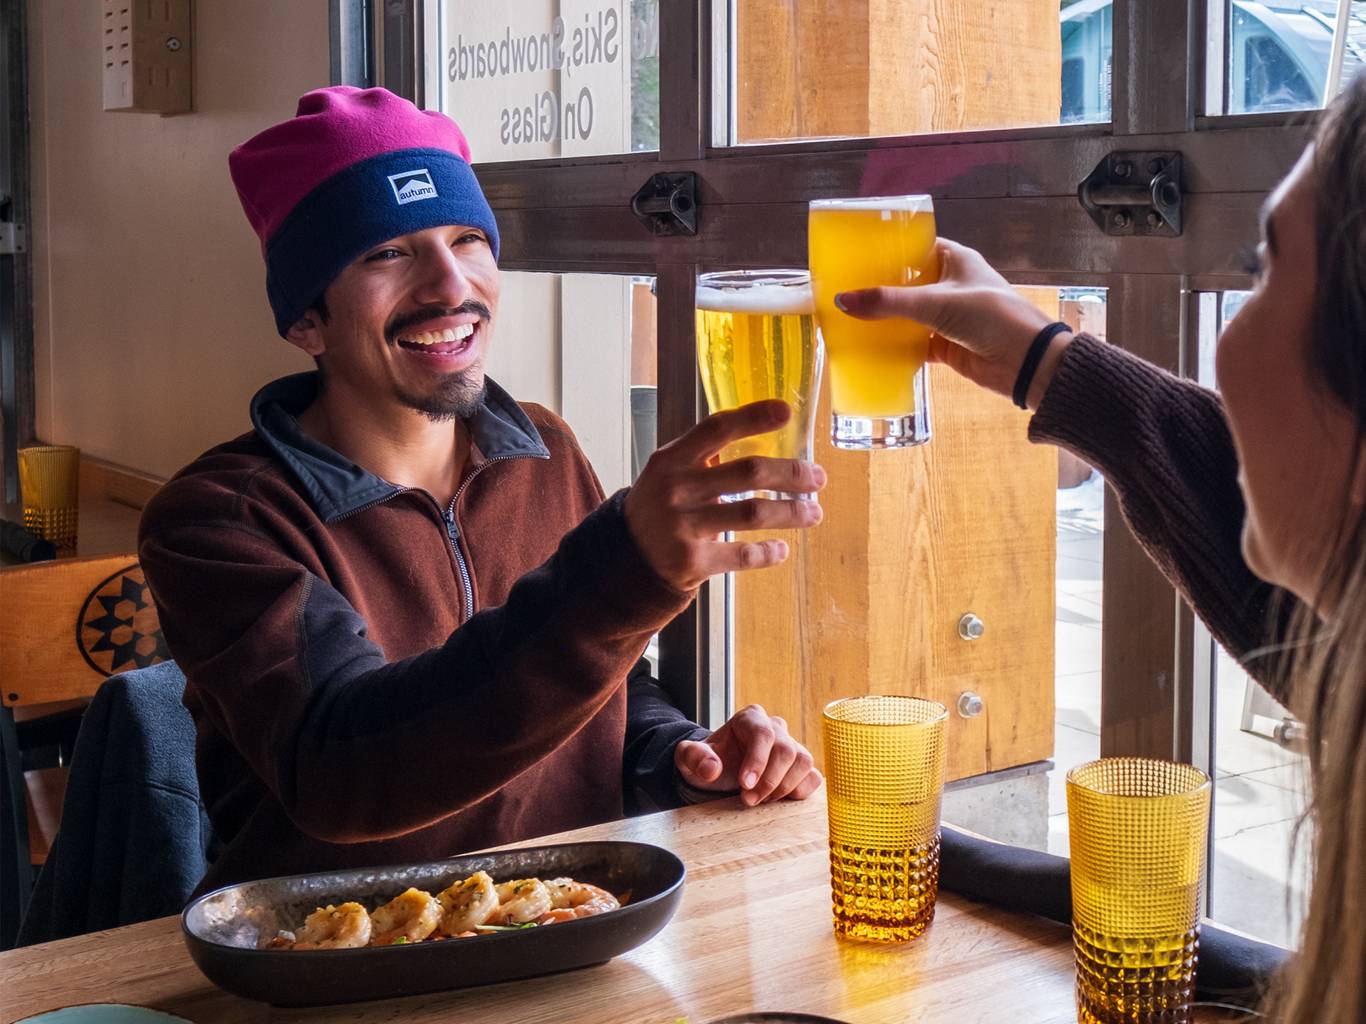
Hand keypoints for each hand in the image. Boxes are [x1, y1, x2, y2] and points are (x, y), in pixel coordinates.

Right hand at [624, 400, 825, 591]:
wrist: (625, 558)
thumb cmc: (659, 505)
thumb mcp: (669, 472)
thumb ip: (704, 454)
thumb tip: (765, 438)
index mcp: (672, 459)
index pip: (717, 428)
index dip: (754, 417)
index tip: (787, 412)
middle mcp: (678, 489)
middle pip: (748, 472)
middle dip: (791, 473)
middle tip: (818, 478)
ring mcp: (684, 526)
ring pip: (752, 513)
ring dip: (792, 512)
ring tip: (814, 513)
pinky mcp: (692, 561)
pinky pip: (742, 555)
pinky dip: (768, 553)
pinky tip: (781, 549)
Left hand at [674, 704, 821, 805]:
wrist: (719, 774)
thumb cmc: (707, 762)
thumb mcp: (689, 758)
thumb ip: (693, 758)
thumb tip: (711, 768)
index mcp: (750, 718)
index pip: (763, 734)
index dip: (757, 761)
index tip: (745, 785)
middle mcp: (775, 728)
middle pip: (786, 750)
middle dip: (768, 780)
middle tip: (749, 800)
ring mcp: (791, 746)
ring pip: (803, 762)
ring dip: (783, 787)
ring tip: (760, 800)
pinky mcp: (800, 766)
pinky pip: (813, 776)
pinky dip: (799, 791)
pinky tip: (777, 800)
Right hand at [834, 238, 1073, 407]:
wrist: (1026, 362)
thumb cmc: (992, 317)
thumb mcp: (937, 303)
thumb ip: (890, 302)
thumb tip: (843, 300)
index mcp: (957, 261)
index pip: (917, 247)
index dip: (891, 250)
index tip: (859, 255)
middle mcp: (952, 286)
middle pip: (908, 283)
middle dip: (880, 288)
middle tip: (845, 289)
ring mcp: (949, 317)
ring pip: (909, 315)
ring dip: (885, 319)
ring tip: (849, 317)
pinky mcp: (946, 346)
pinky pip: (913, 343)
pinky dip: (895, 346)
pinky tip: (869, 347)